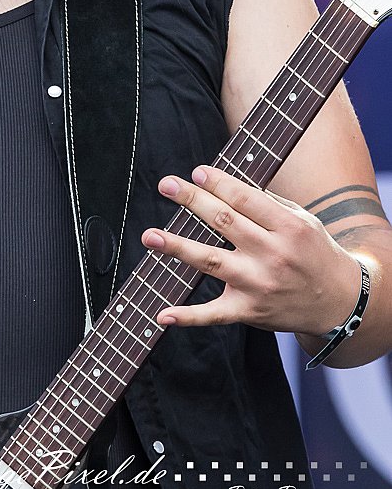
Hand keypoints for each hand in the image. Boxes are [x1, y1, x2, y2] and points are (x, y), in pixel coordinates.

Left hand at [141, 164, 361, 334]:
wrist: (339, 302)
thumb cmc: (314, 252)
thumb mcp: (303, 220)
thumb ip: (267, 203)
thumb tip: (227, 182)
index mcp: (288, 227)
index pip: (246, 199)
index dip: (219, 183)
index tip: (196, 172)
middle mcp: (273, 255)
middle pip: (224, 223)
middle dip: (193, 201)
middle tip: (166, 184)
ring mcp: (259, 285)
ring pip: (212, 262)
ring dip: (178, 248)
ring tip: (150, 236)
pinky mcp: (250, 311)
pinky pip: (214, 314)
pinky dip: (188, 316)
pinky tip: (163, 314)